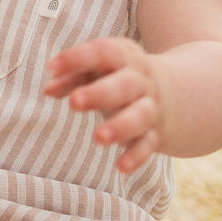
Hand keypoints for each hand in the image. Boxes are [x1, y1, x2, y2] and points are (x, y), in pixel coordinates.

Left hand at [44, 37, 166, 172]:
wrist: (174, 91)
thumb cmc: (118, 76)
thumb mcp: (98, 69)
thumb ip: (71, 76)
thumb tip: (47, 89)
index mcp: (125, 57)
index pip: (103, 52)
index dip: (77, 57)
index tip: (52, 67)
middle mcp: (140, 81)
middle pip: (124, 85)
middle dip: (99, 93)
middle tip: (74, 102)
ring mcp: (150, 107)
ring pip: (139, 116)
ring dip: (120, 126)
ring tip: (98, 137)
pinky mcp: (154, 133)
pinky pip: (147, 145)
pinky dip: (136, 157)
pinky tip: (121, 168)